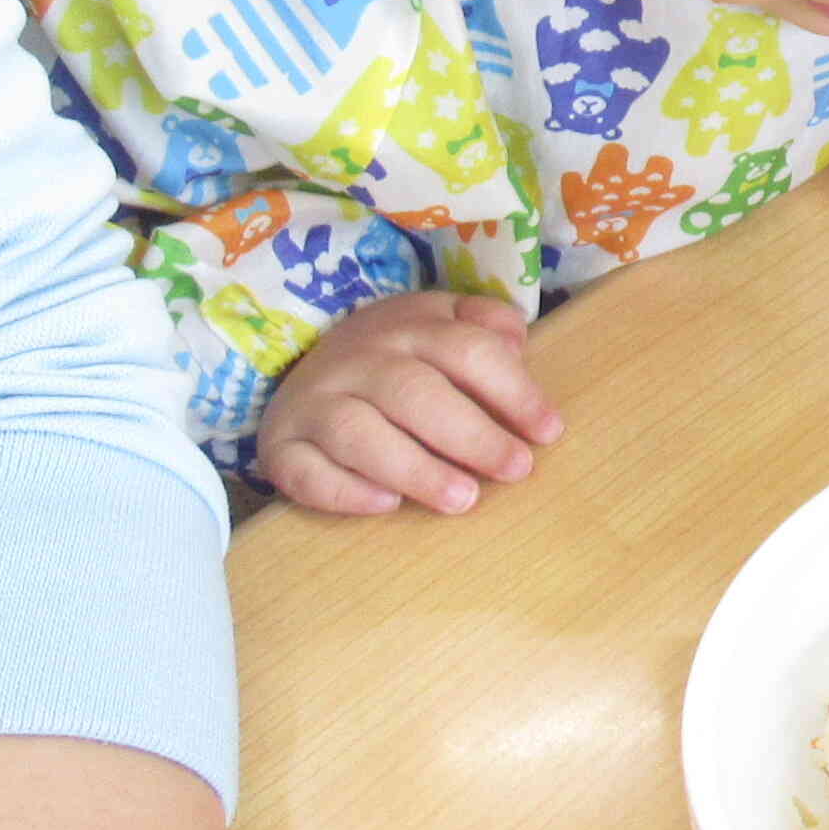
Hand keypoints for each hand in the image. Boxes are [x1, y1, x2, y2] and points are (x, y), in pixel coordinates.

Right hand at [260, 288, 560, 516]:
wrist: (305, 372)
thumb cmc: (400, 359)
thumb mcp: (442, 325)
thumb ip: (484, 327)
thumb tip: (516, 340)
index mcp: (407, 327)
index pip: (466, 350)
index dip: (513, 390)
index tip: (548, 431)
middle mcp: (356, 360)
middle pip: (415, 393)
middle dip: (472, 435)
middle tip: (516, 470)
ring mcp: (314, 403)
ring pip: (358, 433)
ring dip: (415, 468)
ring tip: (463, 499)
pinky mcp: (280, 447)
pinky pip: (307, 472)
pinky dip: (346, 491)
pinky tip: (387, 504)